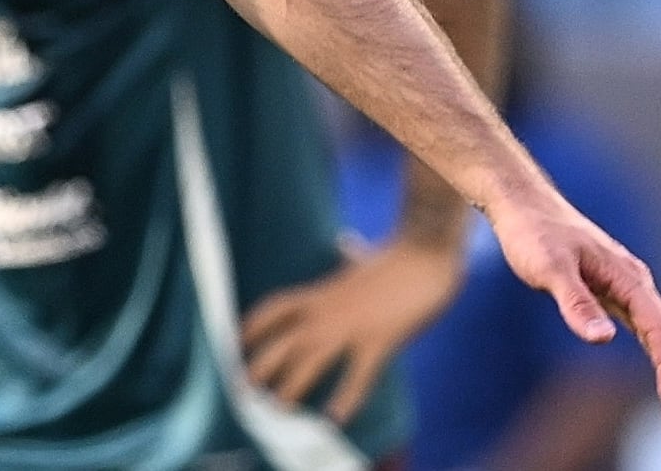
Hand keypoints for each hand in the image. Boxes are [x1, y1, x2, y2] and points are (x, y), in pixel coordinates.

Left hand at [242, 234, 464, 421]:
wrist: (424, 254)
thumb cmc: (398, 258)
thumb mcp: (363, 258)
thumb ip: (349, 255)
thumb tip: (346, 241)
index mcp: (322, 292)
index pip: (275, 307)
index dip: (253, 325)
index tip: (235, 342)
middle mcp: (328, 310)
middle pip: (284, 340)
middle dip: (262, 364)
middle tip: (243, 389)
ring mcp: (352, 326)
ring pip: (311, 358)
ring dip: (291, 384)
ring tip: (277, 407)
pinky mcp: (380, 340)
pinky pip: (359, 375)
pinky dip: (347, 397)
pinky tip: (336, 418)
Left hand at [486, 191, 660, 429]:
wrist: (521, 204)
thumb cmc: (533, 232)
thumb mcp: (549, 268)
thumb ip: (575, 303)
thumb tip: (603, 340)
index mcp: (627, 277)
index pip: (659, 329)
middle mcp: (633, 283)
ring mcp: (624, 288)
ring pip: (659, 336)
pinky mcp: (609, 292)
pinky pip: (642, 330)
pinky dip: (656, 356)